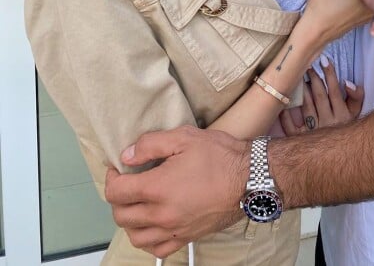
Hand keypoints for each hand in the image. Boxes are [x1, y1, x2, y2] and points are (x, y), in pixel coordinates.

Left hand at [104, 126, 246, 257]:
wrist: (250, 179)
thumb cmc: (221, 157)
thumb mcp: (184, 137)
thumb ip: (151, 144)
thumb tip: (128, 155)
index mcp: (157, 188)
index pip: (116, 191)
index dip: (112, 177)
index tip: (118, 169)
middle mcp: (161, 214)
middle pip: (121, 216)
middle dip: (117, 198)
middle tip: (126, 183)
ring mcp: (174, 228)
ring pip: (135, 236)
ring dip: (129, 220)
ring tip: (136, 203)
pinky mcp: (187, 236)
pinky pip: (156, 248)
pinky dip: (147, 239)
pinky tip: (151, 224)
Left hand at [279, 57, 363, 134]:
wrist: (337, 157)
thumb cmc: (345, 130)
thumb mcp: (355, 115)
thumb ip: (356, 97)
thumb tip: (347, 82)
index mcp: (342, 117)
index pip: (334, 91)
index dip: (330, 74)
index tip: (324, 60)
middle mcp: (328, 124)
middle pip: (319, 96)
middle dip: (314, 78)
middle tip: (308, 65)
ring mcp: (313, 133)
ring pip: (306, 106)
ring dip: (302, 89)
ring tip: (298, 76)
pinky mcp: (300, 141)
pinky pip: (290, 126)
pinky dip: (286, 113)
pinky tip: (285, 99)